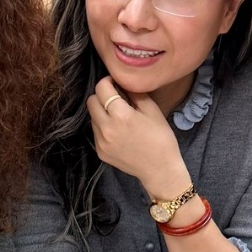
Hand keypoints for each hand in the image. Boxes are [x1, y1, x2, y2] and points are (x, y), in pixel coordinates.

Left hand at [87, 80, 186, 195]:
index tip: (115, 83)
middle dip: (101, 96)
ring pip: (92, 117)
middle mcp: (106, 128)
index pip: (101, 88)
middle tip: (115, 98)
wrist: (160, 170)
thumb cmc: (161, 139)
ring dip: (101, 112)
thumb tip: (123, 82)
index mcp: (121, 115)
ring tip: (117, 116)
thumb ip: (135, 93)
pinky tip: (118, 131)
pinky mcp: (100, 152)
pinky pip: (95, 132)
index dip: (107, 81)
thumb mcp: (153, 111)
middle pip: (91, 101)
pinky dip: (103, 126)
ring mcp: (101, 142)